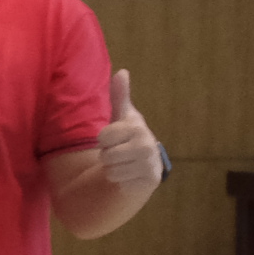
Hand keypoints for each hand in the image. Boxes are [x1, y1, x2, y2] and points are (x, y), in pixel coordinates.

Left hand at [94, 69, 160, 188]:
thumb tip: (122, 71)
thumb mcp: (120, 117)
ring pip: (111, 170)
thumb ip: (119, 96)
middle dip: (107, 156)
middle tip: (119, 154)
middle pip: (106, 155)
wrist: (141, 169)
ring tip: (124, 165)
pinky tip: (129, 177)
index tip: (114, 140)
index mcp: (137, 127)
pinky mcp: (150, 181)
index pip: (103, 137)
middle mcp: (148, 144)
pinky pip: (119, 182)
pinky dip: (120, 182)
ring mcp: (150, 164)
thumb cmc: (126, 140)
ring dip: (113, 170)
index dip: (103, 141)